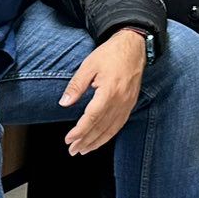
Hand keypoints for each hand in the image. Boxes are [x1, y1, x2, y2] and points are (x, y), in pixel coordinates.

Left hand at [60, 29, 147, 154]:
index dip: (80, 131)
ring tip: (83, 150)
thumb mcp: (88, 65)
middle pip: (101, 127)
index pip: (92, 117)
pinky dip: (108, 135)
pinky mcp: (130, 104)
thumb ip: (76, 86)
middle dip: (85, 141)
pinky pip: (119, 125)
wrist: (134, 46)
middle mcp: (120, 101)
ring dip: (96, 142)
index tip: (69, 139)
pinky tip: (99, 140)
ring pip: (111, 129)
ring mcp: (127, 104)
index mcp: (109, 91)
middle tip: (72, 150)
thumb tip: (64, 103)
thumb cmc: (110, 54)